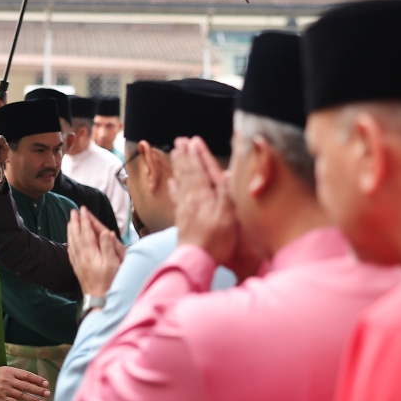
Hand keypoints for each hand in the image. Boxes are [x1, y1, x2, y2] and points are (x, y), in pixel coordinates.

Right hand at [0, 367, 49, 400]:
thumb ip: (10, 374)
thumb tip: (22, 378)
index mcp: (8, 371)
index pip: (26, 375)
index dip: (37, 379)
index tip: (45, 382)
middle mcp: (8, 379)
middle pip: (27, 385)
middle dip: (39, 390)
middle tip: (47, 393)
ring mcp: (4, 390)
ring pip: (22, 395)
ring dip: (33, 399)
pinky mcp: (0, 399)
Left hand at [67, 207, 122, 297]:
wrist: (98, 300)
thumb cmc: (108, 282)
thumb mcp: (112, 264)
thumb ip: (108, 247)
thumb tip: (105, 232)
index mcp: (90, 253)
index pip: (86, 232)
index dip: (85, 220)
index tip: (83, 209)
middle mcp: (82, 256)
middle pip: (76, 235)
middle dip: (75, 222)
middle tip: (73, 211)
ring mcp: (78, 263)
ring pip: (72, 243)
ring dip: (71, 231)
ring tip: (70, 222)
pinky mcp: (78, 269)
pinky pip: (71, 252)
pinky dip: (70, 243)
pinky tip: (70, 242)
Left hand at [169, 136, 239, 266]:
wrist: (195, 260)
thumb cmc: (216, 240)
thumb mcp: (228, 215)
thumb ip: (225, 193)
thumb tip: (224, 174)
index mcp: (205, 195)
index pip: (201, 170)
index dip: (198, 155)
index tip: (194, 141)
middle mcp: (192, 199)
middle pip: (188, 173)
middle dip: (185, 156)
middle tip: (180, 141)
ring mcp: (185, 209)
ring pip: (181, 182)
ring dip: (178, 167)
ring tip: (174, 153)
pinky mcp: (181, 220)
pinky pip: (176, 199)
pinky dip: (174, 188)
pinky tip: (172, 182)